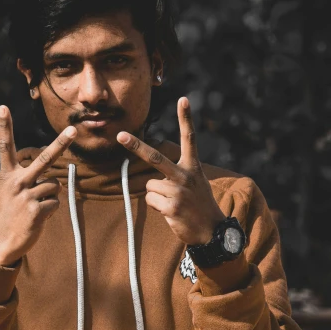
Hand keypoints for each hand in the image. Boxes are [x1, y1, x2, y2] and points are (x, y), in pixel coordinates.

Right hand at [0, 106, 76, 265]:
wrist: (1, 242)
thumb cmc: (10, 214)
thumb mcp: (12, 193)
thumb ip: (30, 181)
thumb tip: (56, 181)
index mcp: (8, 175)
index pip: (6, 147)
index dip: (5, 127)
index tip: (2, 107)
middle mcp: (17, 182)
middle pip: (44, 158)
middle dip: (61, 143)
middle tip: (74, 129)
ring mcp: (27, 196)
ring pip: (54, 186)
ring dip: (49, 197)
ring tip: (34, 207)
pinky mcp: (36, 211)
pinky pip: (55, 203)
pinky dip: (50, 211)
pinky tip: (37, 217)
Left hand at [116, 97, 224, 245]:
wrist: (211, 230)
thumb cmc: (199, 204)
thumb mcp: (194, 183)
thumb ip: (177, 174)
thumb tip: (151, 180)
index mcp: (193, 166)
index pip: (190, 138)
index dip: (186, 118)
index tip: (183, 99)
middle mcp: (185, 175)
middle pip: (155, 158)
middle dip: (136, 146)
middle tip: (119, 135)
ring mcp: (178, 191)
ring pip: (150, 186)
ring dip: (156, 195)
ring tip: (173, 203)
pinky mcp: (171, 207)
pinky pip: (150, 200)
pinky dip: (156, 206)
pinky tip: (171, 212)